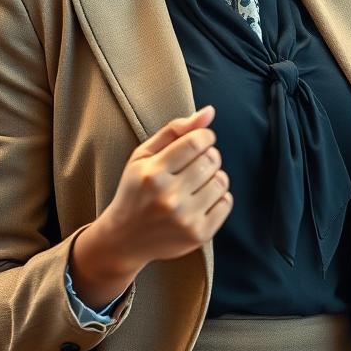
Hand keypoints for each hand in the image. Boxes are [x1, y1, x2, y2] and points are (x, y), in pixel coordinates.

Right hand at [70, 106, 232, 304]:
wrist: (124, 239)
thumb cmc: (135, 190)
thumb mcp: (143, 155)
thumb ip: (175, 130)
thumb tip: (209, 112)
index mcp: (152, 173)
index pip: (196, 142)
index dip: (205, 136)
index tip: (201, 141)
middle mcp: (169, 197)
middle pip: (211, 160)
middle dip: (209, 155)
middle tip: (196, 163)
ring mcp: (185, 218)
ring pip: (222, 181)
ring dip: (214, 176)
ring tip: (198, 181)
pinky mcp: (199, 235)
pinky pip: (226, 202)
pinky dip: (219, 197)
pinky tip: (201, 199)